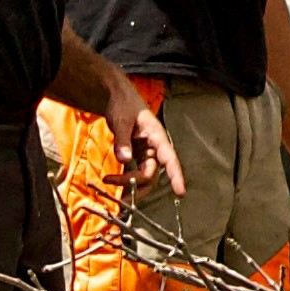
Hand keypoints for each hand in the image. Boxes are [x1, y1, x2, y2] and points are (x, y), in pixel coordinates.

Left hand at [105, 78, 185, 197]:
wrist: (117, 98)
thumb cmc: (124, 105)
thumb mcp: (122, 121)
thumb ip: (123, 140)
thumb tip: (124, 160)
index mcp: (157, 137)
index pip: (170, 159)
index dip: (176, 176)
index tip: (180, 192)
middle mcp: (155, 148)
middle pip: (151, 173)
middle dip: (133, 182)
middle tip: (110, 180)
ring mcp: (146, 152)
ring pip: (143, 175)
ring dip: (129, 183)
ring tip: (109, 182)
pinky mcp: (137, 155)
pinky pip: (134, 171)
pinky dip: (124, 178)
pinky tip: (112, 180)